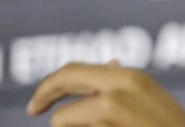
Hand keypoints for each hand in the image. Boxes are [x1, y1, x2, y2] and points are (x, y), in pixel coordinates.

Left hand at [27, 61, 184, 125]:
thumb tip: (110, 63)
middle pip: (63, 83)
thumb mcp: (151, 100)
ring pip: (63, 121)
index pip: (74, 70)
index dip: (51, 83)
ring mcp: (110, 113)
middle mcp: (117, 90)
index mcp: (129, 77)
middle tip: (33, 110)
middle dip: (44, 96)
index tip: (38, 101)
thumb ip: (125, 84)